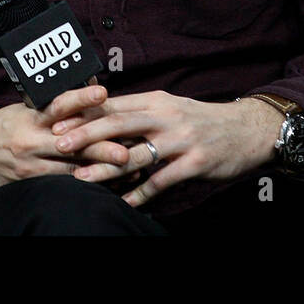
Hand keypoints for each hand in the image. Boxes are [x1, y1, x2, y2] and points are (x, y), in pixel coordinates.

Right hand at [0, 82, 136, 191]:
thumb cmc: (3, 126)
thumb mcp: (23, 108)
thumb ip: (52, 103)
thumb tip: (86, 84)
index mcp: (31, 118)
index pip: (59, 105)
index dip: (81, 98)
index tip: (102, 92)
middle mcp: (32, 141)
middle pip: (71, 144)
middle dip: (100, 148)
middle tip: (125, 150)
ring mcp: (31, 165)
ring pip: (70, 170)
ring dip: (99, 171)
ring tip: (125, 170)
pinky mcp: (30, 183)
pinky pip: (61, 186)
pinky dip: (84, 184)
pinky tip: (105, 185)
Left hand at [50, 90, 283, 206]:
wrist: (247, 129)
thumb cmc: (201, 120)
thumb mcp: (170, 107)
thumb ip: (139, 113)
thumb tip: (101, 118)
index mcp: (156, 100)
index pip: (114, 104)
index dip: (85, 113)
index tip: (57, 121)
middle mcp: (166, 116)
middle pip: (120, 123)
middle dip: (87, 134)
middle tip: (60, 144)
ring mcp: (181, 139)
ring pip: (138, 154)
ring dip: (107, 168)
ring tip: (82, 180)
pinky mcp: (195, 162)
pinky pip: (162, 180)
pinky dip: (141, 193)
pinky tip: (124, 203)